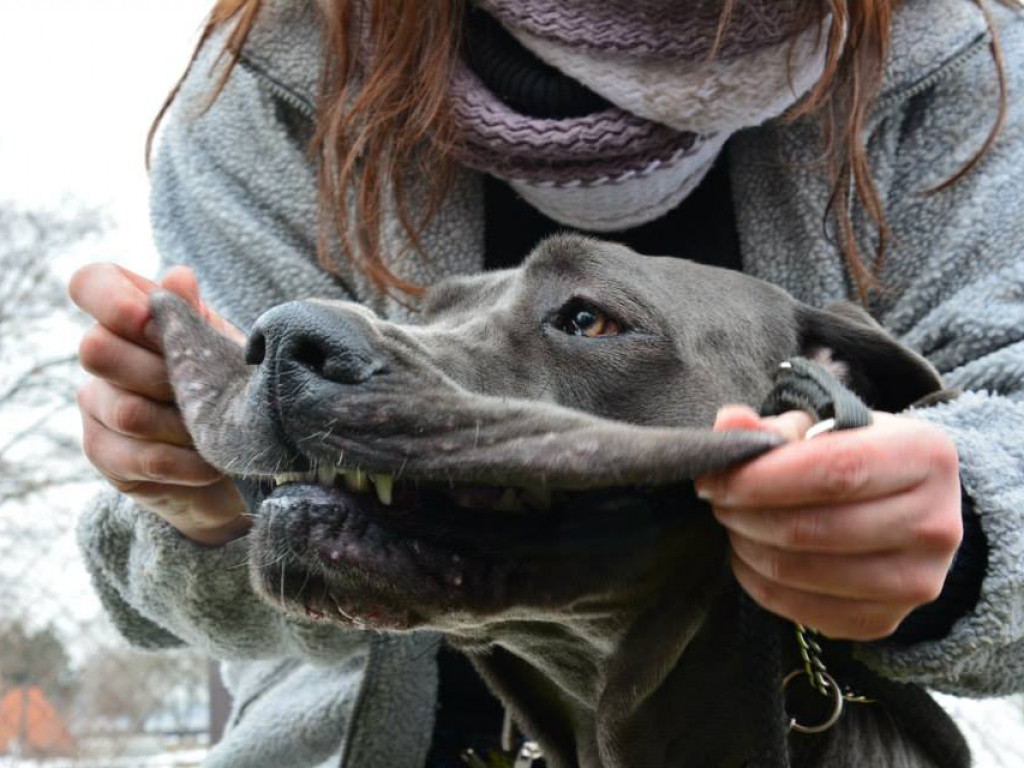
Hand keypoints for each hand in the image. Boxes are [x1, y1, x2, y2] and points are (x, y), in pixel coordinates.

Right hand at [70, 263, 249, 545]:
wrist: (233, 453)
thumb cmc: (227, 383)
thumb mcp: (222, 347)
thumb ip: (196, 317)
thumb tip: (178, 277)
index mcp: (129, 313)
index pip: (90, 283)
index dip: (111, 298)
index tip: (148, 316)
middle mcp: (101, 352)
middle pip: (97, 350)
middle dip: (163, 372)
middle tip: (207, 389)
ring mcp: (96, 404)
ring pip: (127, 411)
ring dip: (185, 425)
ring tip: (221, 433)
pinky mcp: (103, 452)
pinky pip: (140, 458)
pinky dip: (186, 462)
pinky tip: (211, 463)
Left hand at [695, 405, 962, 640]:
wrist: (903, 507)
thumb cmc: (854, 455)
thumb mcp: (821, 426)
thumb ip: (772, 427)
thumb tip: (729, 422)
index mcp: (925, 457)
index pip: (833, 472)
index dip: (760, 479)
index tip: (713, 479)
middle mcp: (935, 524)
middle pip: (812, 528)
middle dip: (745, 514)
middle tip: (717, 499)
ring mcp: (917, 582)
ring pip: (802, 572)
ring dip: (748, 547)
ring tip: (734, 523)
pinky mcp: (886, 621)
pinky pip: (803, 612)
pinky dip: (760, 584)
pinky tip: (750, 556)